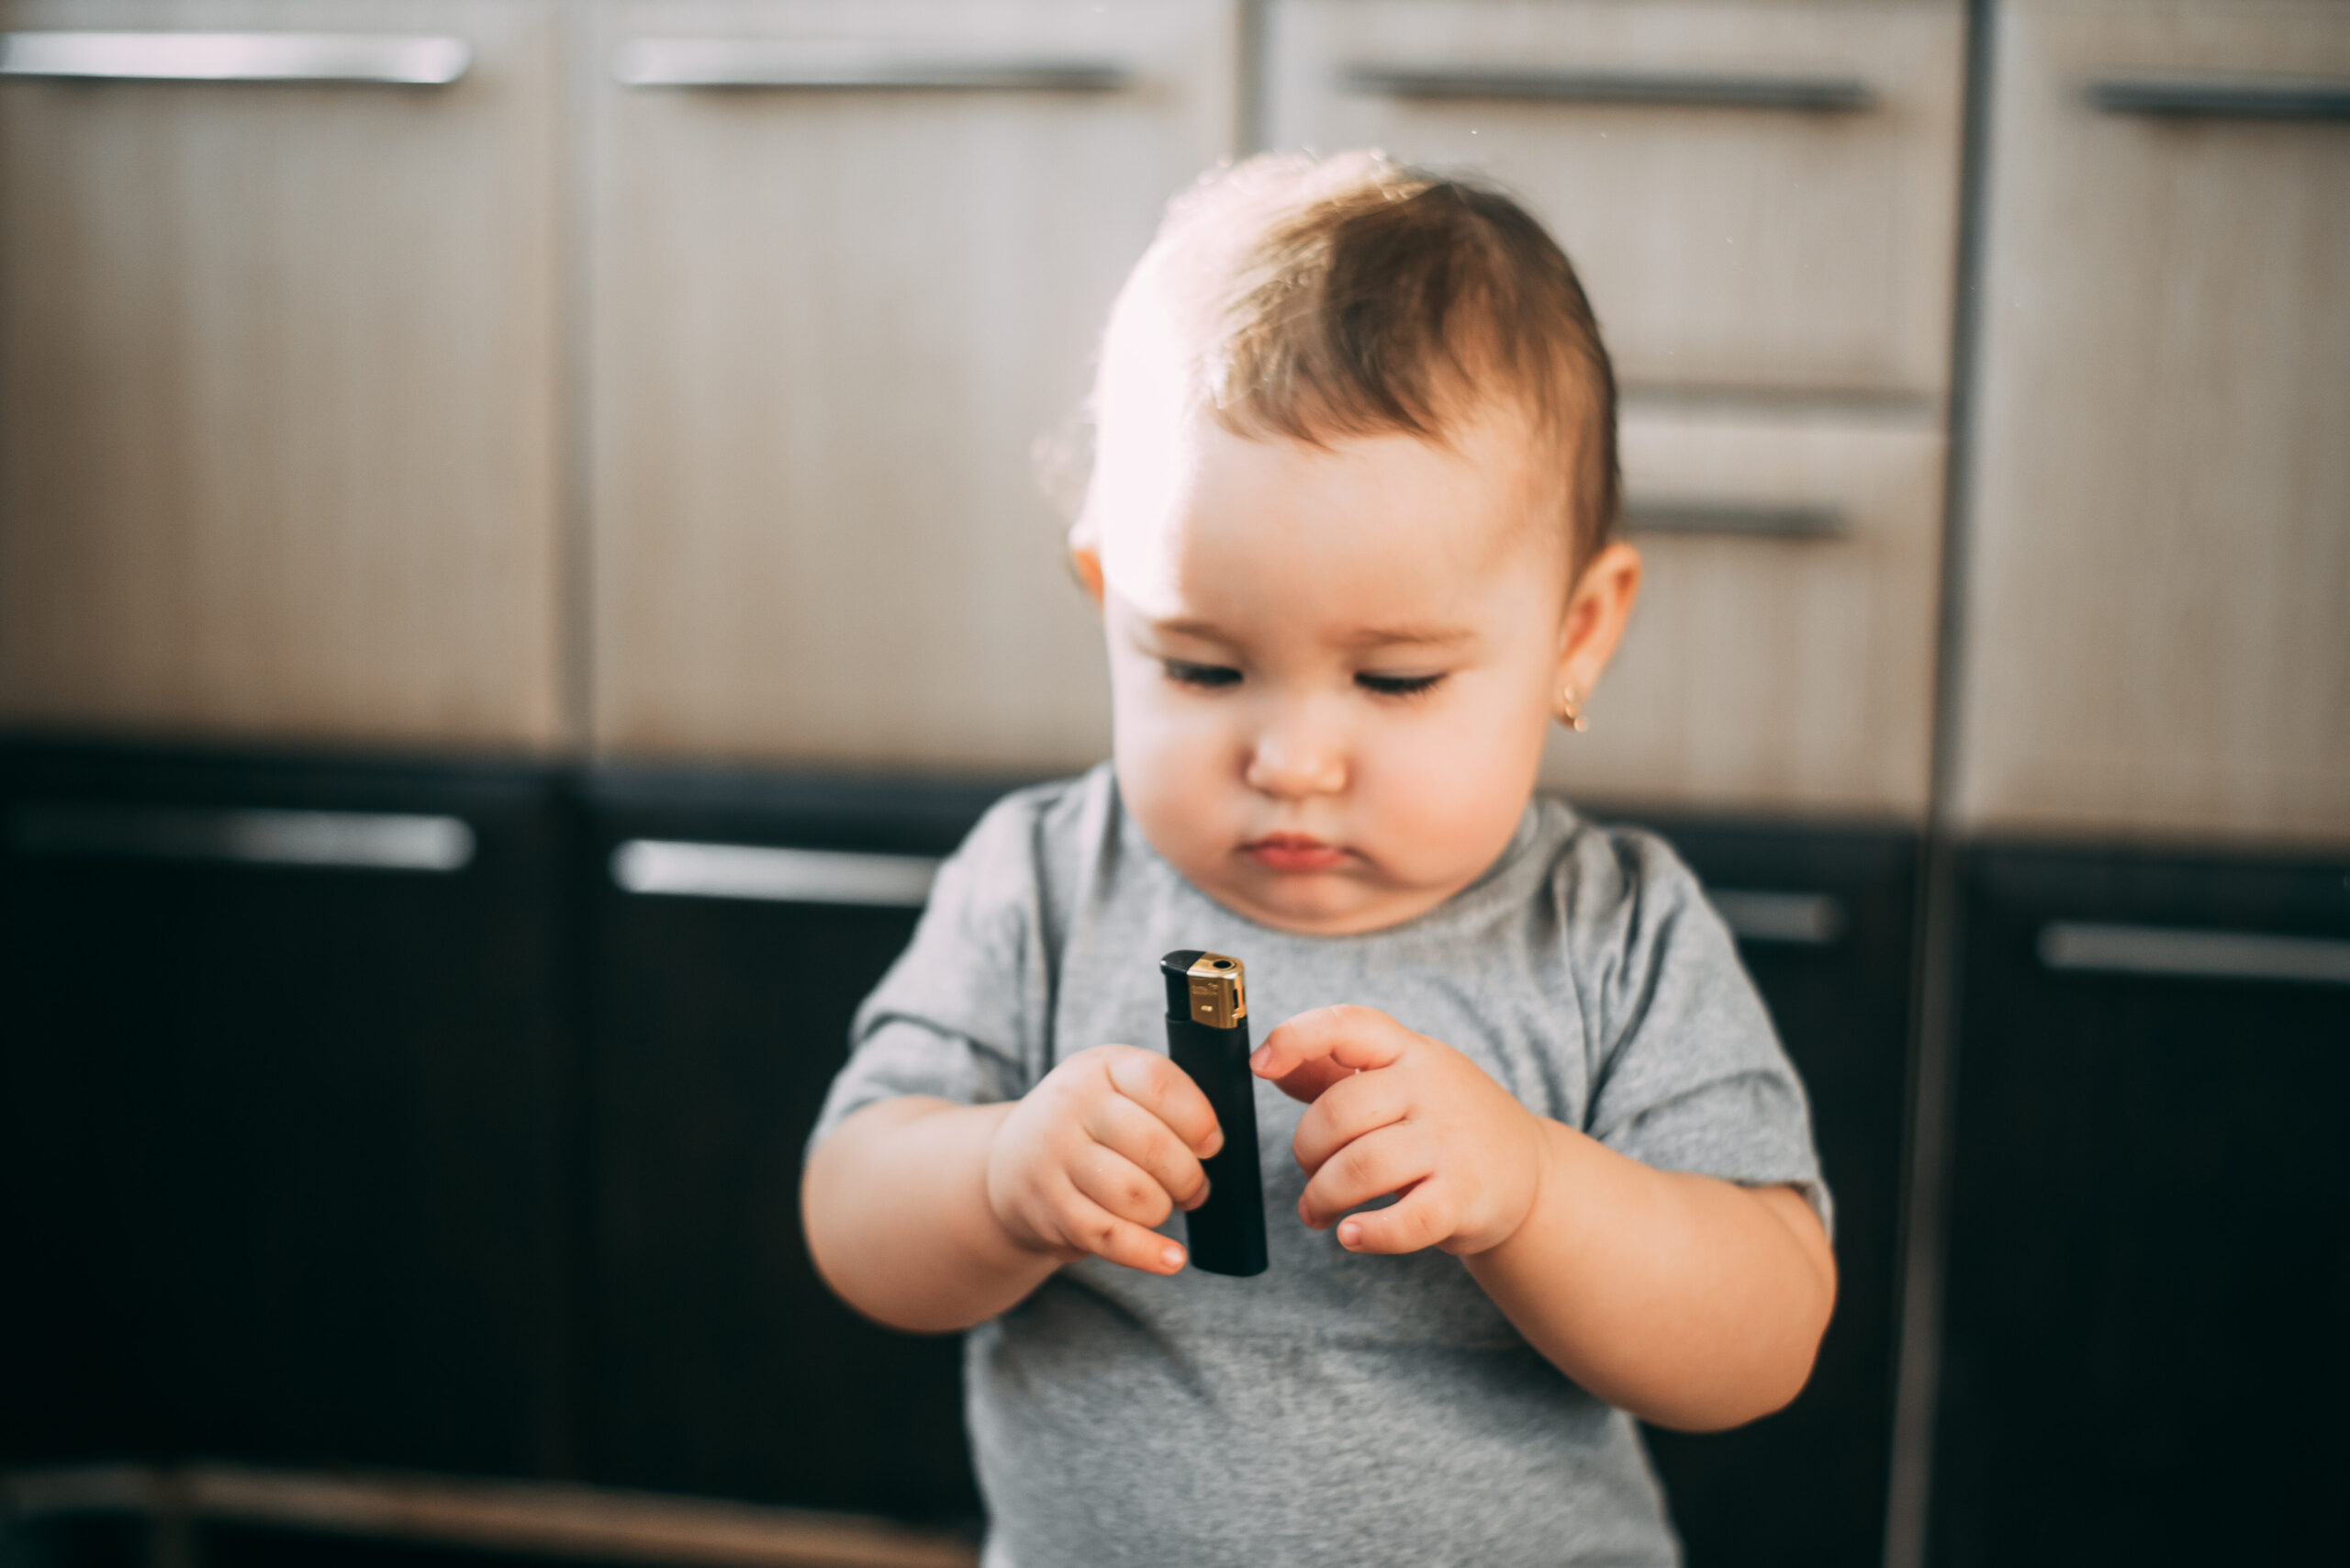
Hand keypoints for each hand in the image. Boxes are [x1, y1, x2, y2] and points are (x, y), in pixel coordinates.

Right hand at [985, 1044, 1223, 1275]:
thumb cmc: (1087, 1125)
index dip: (1198, 1118)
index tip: (1210, 1143)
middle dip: (1189, 1177)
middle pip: (1154, 1146)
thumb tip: (1213, 1144)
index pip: (1159, 1082)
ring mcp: (1056, 1157)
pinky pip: (1112, 1237)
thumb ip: (1165, 1101)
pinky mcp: (1051, 1209)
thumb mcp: (1114, 1087)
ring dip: (1164, 1209)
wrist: (1011, 1164)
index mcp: (1099, 1067)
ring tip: (1163, 1205)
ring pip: (1137, 1196)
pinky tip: (1172, 1258)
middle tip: (1193, 1187)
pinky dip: (1149, 1253)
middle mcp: (1071, 1105)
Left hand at [1252, 1005, 1544, 1256]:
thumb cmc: (1444, 1125)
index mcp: (1409, 1052)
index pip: (1348, 1025)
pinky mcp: (1466, 1196)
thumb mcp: (1400, 1083)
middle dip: (1306, 1153)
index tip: (1259, 1065)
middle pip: (1338, 1114)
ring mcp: (1452, 1141)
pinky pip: (1404, 1220)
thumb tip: (1270, 1064)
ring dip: (1321, 1197)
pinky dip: (1368, 1233)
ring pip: (1359, 1168)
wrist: (1531, 1174)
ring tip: (1317, 1212)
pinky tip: (1351, 1235)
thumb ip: (1335, 1073)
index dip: (1296, 1038)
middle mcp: (1432, 1087)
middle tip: (1310, 1175)